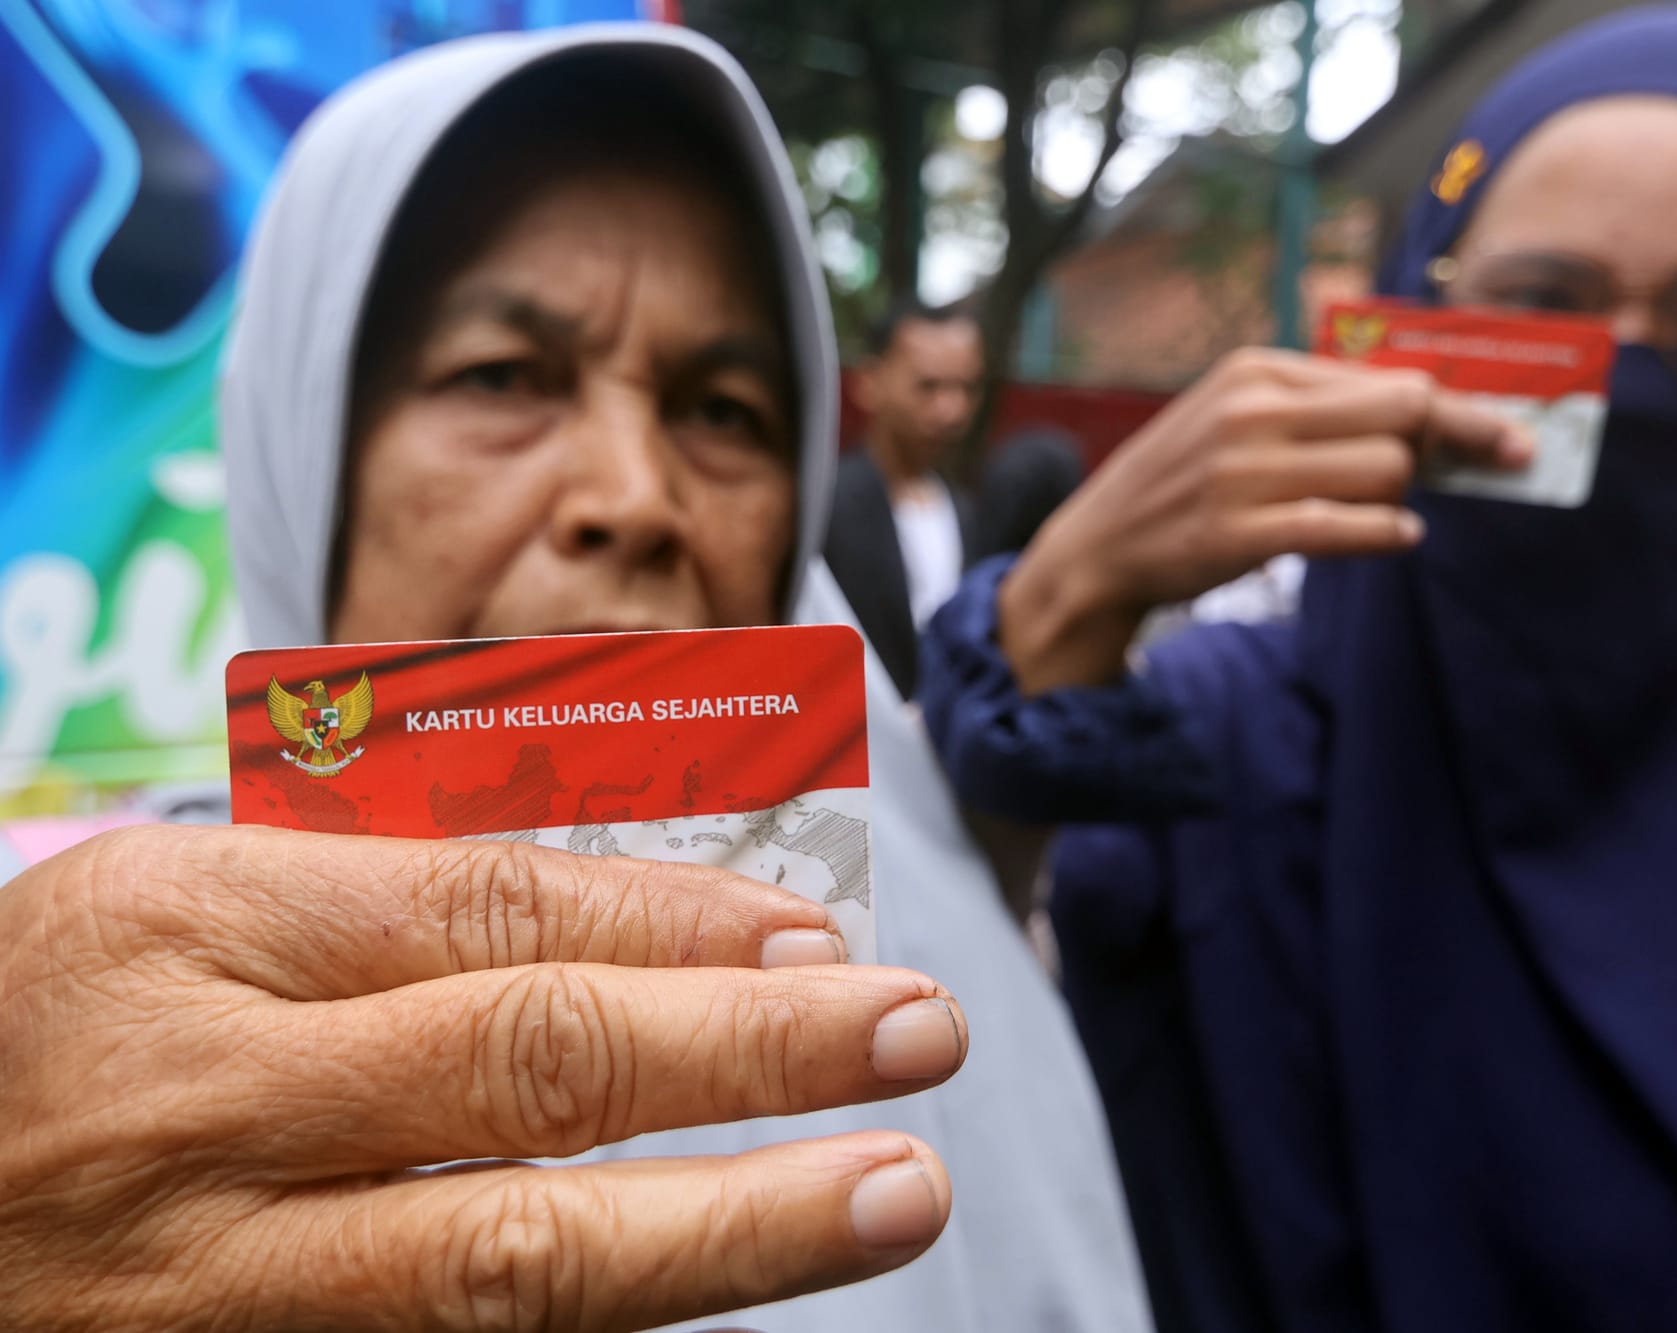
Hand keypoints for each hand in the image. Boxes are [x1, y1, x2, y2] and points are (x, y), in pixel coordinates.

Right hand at [0, 824, 965, 1331]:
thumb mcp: (195, 908)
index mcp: (196, 931)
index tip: (822, 938)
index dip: (681, 924)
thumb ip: (406, 908)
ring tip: (892, 1194)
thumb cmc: (64, 1024)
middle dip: (750, 1059)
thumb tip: (670, 923)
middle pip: (529, 1076)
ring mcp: (217, 1286)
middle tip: (920, 1033)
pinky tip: (723, 1290)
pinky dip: (606, 1331)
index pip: (492, 912)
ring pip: (508, 1266)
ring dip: (727, 1230)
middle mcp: (212, 1110)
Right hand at [997, 348, 1530, 690]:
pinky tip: (1402, 534)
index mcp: (1257, 370)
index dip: (1458, 407)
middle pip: (1400, 414)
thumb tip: (1430, 417)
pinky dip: (1386, 533)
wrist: (1098, 547)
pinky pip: (1343, 528)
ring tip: (1392, 508)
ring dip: (1407, 494)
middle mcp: (1252, 411)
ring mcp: (1243, 472)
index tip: (1512, 432)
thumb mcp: (1237, 418)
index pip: (1387, 378)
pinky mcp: (1237, 533)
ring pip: (1382, 471)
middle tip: (1486, 467)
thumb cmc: (1184, 482)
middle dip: (1455, 443)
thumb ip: (1320, 410)